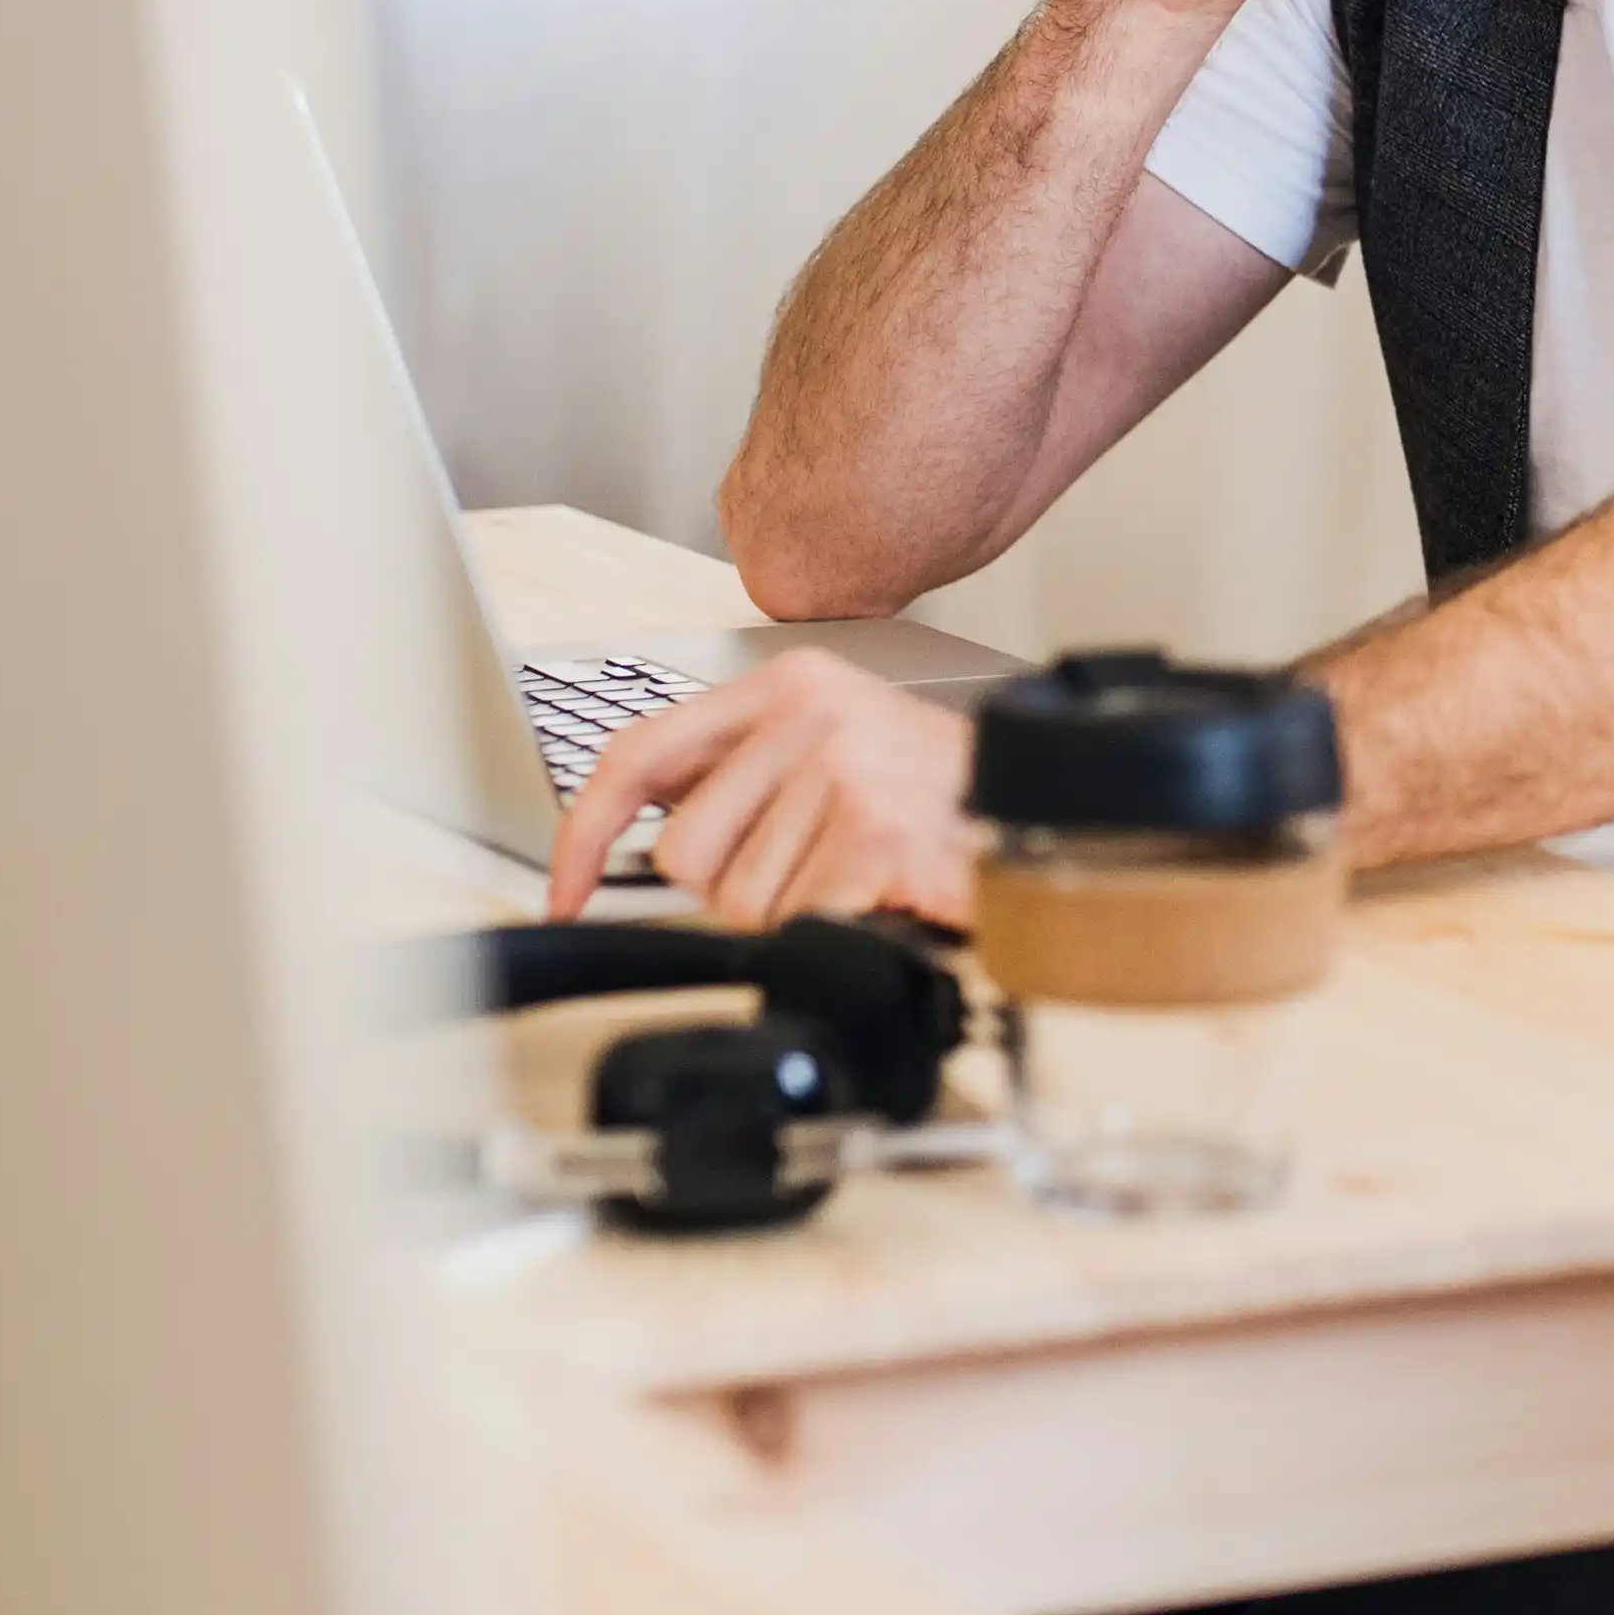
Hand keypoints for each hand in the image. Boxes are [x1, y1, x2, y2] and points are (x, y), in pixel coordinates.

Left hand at [540, 653, 981, 928]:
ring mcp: (844, 768)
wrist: (1047, 808)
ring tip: (862, 872)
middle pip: (686, 851)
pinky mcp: (874, 830)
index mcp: (789, 685)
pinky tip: (884, 893)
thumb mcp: (836, 743)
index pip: (641, 750)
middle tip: (815, 863)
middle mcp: (811, 714)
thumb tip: (649, 843)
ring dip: (799, 911)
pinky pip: (799, 923)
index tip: (565, 890)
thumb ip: (745, 774)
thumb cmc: (938, 790)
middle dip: (739, 885)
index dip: (587, 831)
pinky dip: (841, 929)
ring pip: (743, 901)